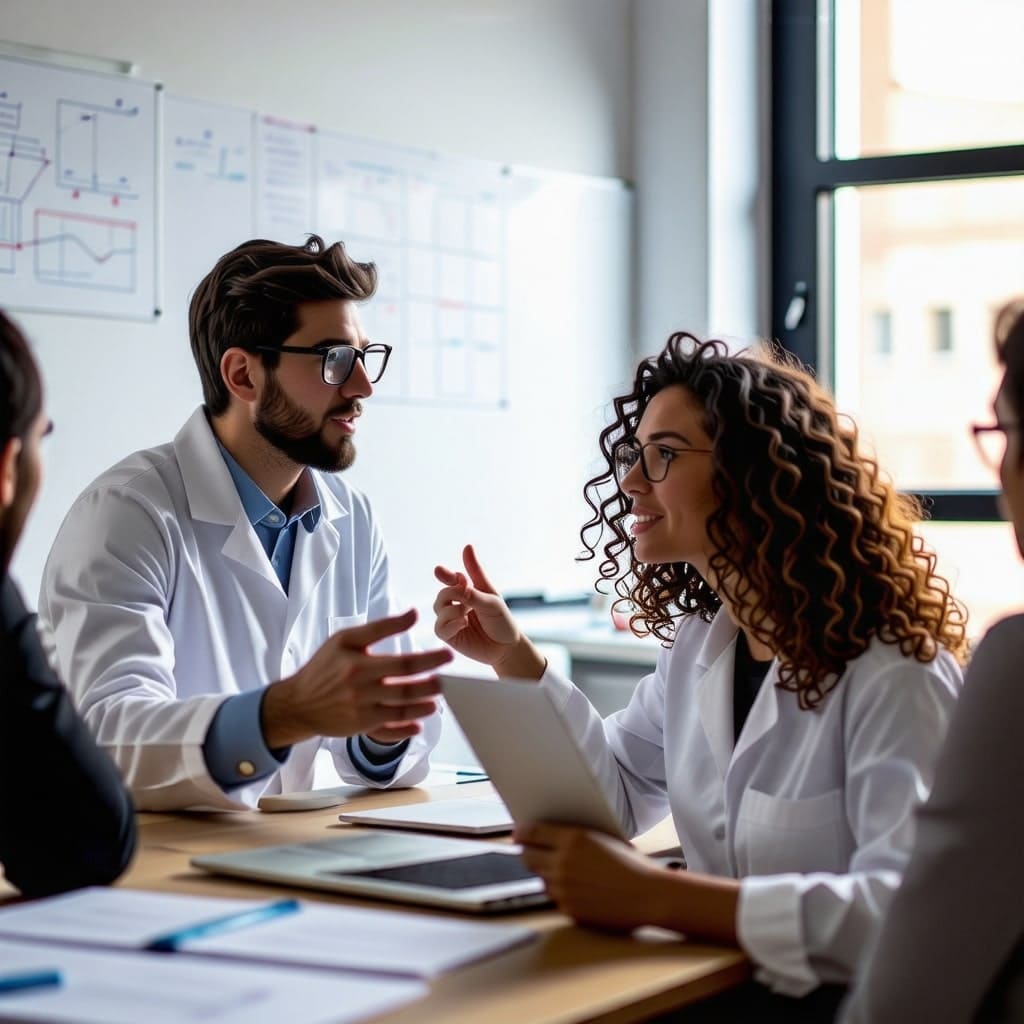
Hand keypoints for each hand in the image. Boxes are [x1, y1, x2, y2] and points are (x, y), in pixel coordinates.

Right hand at [261, 609, 451, 748]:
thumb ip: (381, 627)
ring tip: (437, 699)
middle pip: (406, 688)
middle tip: (447, 679)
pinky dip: (405, 730)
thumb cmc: (324, 666)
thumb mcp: (345, 639)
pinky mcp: (360, 727)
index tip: (447, 655)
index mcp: (359, 664)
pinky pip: (388, 730)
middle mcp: (361, 689)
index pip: (403, 662)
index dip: (429, 660)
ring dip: (423, 706)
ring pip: (400, 711)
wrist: (298, 702)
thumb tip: (413, 613)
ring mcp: (361, 710)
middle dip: (431, 684)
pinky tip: (419, 725)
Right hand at [433, 544, 545, 677]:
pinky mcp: (449, 636)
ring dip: (453, 609)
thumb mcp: (490, 596)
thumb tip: (467, 546)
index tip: (440, 571)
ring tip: (468, 614)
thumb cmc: (501, 620)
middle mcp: (456, 604)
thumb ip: (474, 576)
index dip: (445, 575)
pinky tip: (464, 624)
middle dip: (453, 593)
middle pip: (443, 593)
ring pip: (438, 608)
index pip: (451, 579)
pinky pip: (439, 627)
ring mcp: (451, 620)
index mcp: (467, 592)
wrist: (506, 647)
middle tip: (467, 597)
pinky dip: (451, 623)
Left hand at [517, 823, 670, 932]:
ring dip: (547, 874)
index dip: (521, 832)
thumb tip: (549, 835)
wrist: (650, 894)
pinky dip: (561, 892)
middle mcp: (563, 863)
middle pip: (527, 857)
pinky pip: (555, 897)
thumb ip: (574, 837)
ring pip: (541, 878)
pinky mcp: (568, 909)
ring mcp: (564, 888)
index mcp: (573, 839)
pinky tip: (579, 889)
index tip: (517, 833)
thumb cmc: (631, 864)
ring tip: (566, 872)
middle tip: (531, 852)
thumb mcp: (602, 838)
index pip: (532, 832)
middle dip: (527, 853)